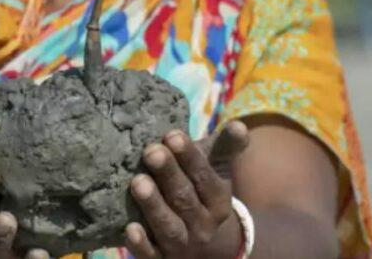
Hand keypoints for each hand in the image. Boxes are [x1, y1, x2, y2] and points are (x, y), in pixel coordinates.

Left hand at [125, 120, 250, 258]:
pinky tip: (130, 229)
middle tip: (151, 151)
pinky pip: (152, 255)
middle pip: (184, 199)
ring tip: (138, 182)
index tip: (172, 135)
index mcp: (217, 200)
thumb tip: (241, 125)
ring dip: (154, 205)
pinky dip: (142, 244)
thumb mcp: (217, 171)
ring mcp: (182, 245)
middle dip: (168, 174)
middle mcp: (202, 225)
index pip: (205, 177)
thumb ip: (225, 147)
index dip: (189, 157)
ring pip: (169, 227)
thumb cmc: (203, 194)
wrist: (208, 246)